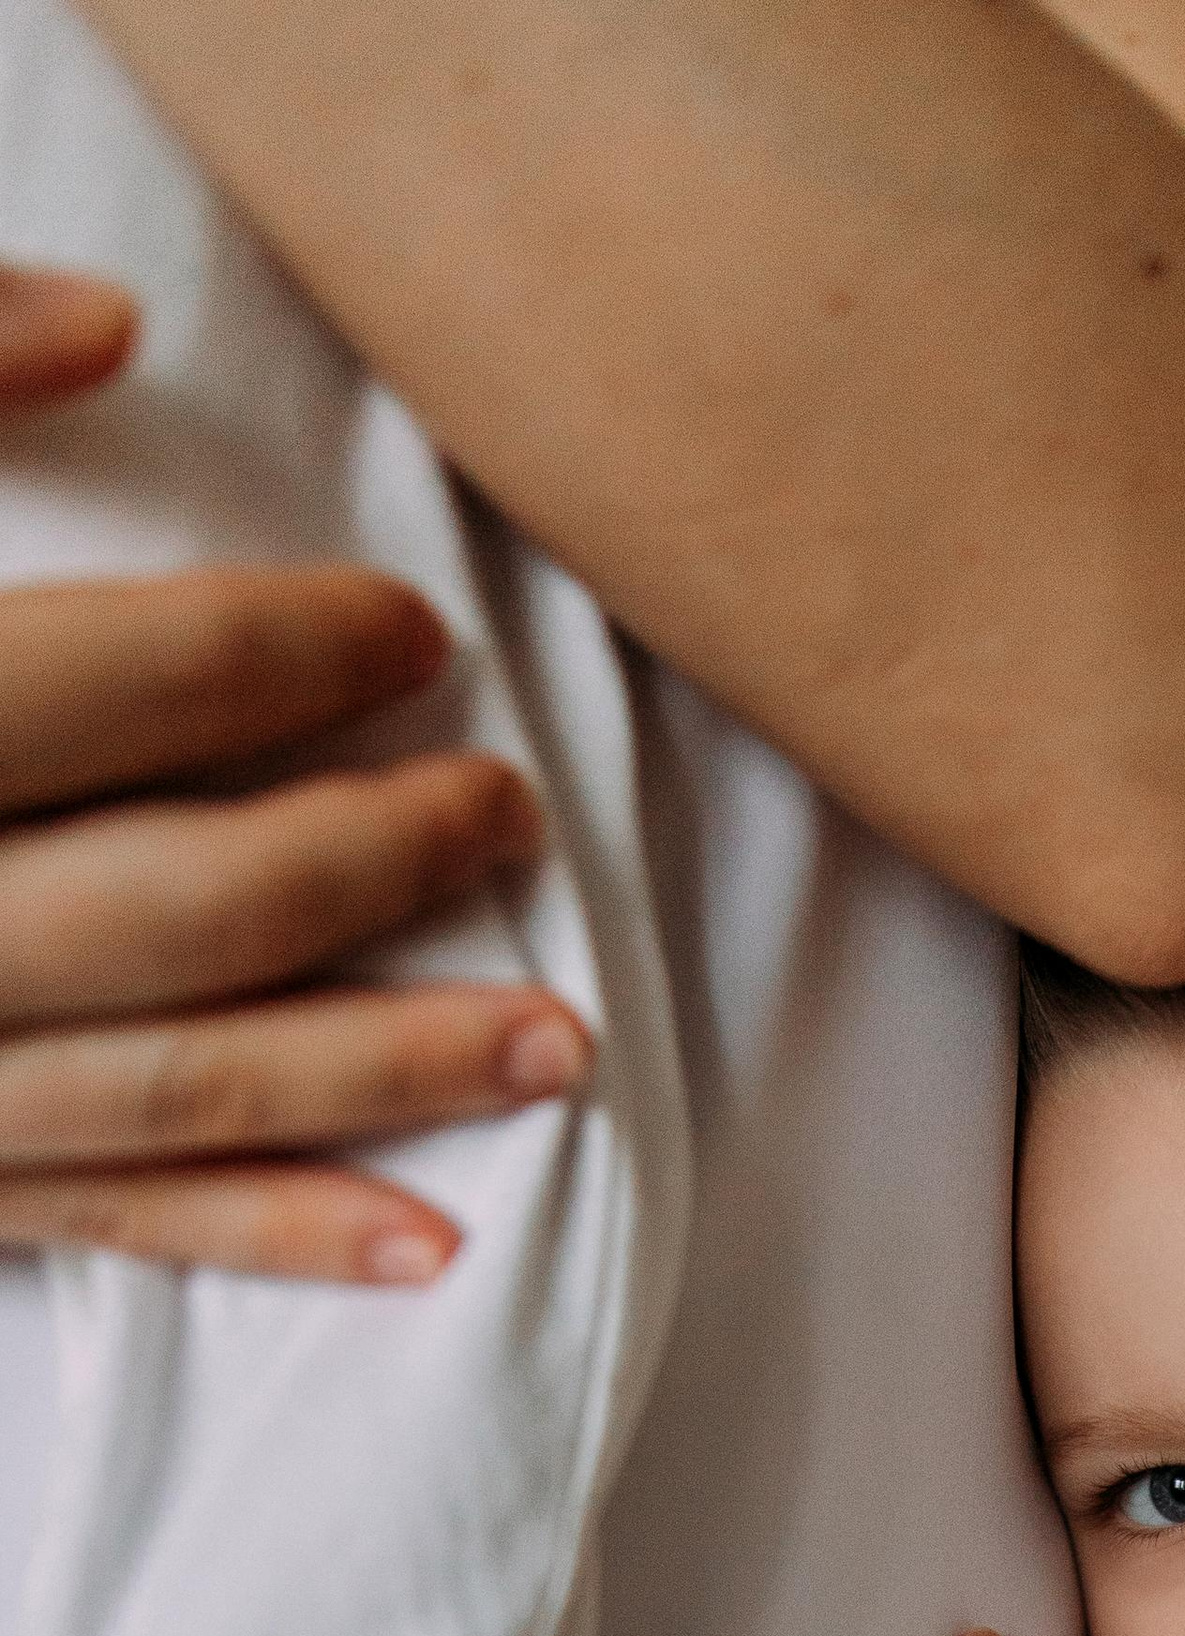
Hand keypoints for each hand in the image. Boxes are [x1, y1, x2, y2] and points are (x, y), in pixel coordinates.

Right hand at [0, 263, 589, 1285]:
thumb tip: (111, 319)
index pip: (120, 688)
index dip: (287, 655)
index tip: (414, 632)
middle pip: (185, 902)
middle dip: (370, 859)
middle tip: (505, 811)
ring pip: (177, 1082)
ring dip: (384, 1069)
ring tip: (557, 1045)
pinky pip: (103, 1222)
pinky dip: (266, 1238)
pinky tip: (421, 1244)